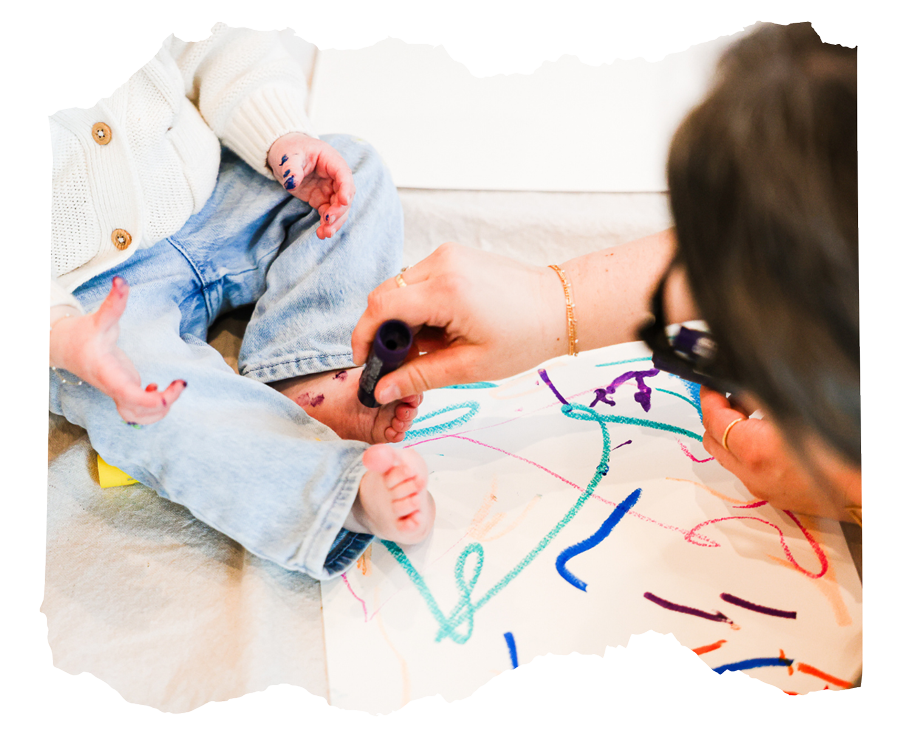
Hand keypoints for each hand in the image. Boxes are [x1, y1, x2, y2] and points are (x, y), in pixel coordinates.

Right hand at [49, 277, 186, 424]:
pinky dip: (151, 408)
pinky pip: (136, 412)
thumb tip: (121, 280)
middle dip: (162, 405)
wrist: (62, 346)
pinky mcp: (122, 391)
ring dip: (158, 412)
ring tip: (170, 389)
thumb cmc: (82, 334)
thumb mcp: (100, 318)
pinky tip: (156, 388)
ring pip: (137, 418)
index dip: (154, 400)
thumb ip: (114, 302)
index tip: (174, 389)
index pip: (131, 398)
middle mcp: (113, 388)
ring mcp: (117, 392)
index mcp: (108, 375)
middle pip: (137, 414)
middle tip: (179, 384)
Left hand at [267, 132, 354, 238]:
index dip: (346, 188)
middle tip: (328, 221)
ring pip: (339, 208)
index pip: (344, 174)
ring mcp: (329, 189)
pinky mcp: (322, 199)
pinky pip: (328, 214)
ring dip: (335, 222)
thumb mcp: (288, 156)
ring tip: (325, 234)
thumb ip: (291, 168)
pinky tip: (321, 233)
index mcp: (331, 160)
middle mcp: (335, 176)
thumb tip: (292, 183)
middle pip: (345, 195)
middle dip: (339, 210)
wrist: (283, 153)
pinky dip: (326, 224)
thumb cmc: (289, 150)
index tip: (344, 201)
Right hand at [351, 242, 564, 403]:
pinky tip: (440, 329)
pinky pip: (418, 281)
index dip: (363, 338)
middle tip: (400, 362)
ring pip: (399, 288)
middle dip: (383, 331)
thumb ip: (419, 377)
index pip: (380, 308)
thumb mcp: (470, 366)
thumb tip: (381, 390)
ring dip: (402, 319)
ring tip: (430, 347)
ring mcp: (447, 255)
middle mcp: (442, 263)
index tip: (366, 362)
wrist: (558, 306)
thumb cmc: (524, 337)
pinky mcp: (453, 256)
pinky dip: (418, 306)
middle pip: (384, 295)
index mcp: (446, 290)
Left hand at [700, 386, 858, 520]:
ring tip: (749, 413)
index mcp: (754, 451)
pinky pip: (748, 471)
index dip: (709, 398)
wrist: (872, 489)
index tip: (710, 385)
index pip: (714, 420)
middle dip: (715, 416)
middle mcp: (752, 475)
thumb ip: (762, 398)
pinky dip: (746, 451)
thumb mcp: (799, 412)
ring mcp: (762, 489)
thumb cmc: (844, 451)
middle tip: (727, 396)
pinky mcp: (776, 497)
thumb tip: (741, 387)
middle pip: (712, 441)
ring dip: (730, 434)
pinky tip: (767, 436)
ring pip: (729, 458)